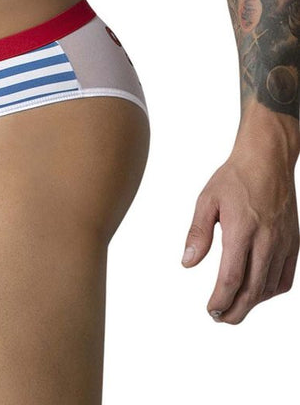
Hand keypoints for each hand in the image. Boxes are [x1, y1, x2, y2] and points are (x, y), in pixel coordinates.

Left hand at [181, 144, 298, 323]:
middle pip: (252, 290)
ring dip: (251, 303)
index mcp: (242, 229)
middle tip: (219, 318)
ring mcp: (283, 243)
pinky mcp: (293, 242)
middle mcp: (266, 240)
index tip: (210, 309)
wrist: (267, 159)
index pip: (232, 277)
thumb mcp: (207, 200)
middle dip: (235, 311)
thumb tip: (187, 263)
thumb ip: (198, 233)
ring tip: (234, 306)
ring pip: (269, 287)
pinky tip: (257, 292)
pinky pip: (285, 278)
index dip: (220, 299)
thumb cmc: (234, 177)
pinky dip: (271, 291)